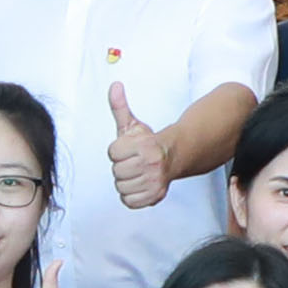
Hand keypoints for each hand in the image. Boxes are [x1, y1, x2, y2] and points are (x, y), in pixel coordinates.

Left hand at [100, 72, 168, 211]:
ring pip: (121, 187)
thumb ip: (120, 107)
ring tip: (136, 172)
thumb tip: (114, 86)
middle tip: (133, 161)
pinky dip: (131, 195)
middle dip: (122, 166)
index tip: (128, 149)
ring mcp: (154, 181)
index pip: (112, 153)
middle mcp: (151, 164)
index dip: (118, 150)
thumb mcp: (133, 124)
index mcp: (144, 146)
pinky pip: (129, 201)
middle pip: (116, 172)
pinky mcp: (155, 195)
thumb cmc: (149, 142)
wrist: (174, 156)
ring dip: (126, 181)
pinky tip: (138, 183)